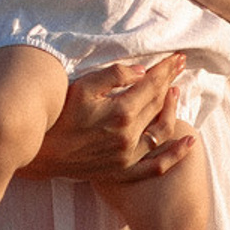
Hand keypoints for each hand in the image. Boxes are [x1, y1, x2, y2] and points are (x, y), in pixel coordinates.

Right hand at [19, 55, 194, 182]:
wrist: (40, 153)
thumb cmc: (58, 116)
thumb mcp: (82, 87)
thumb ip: (114, 75)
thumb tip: (142, 72)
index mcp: (121, 112)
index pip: (151, 85)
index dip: (165, 69)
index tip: (177, 57)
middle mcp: (129, 136)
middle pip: (158, 104)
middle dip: (170, 83)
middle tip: (179, 67)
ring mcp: (127, 156)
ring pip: (161, 131)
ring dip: (173, 110)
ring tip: (176, 92)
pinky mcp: (122, 172)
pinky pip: (156, 166)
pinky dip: (175, 155)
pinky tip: (189, 143)